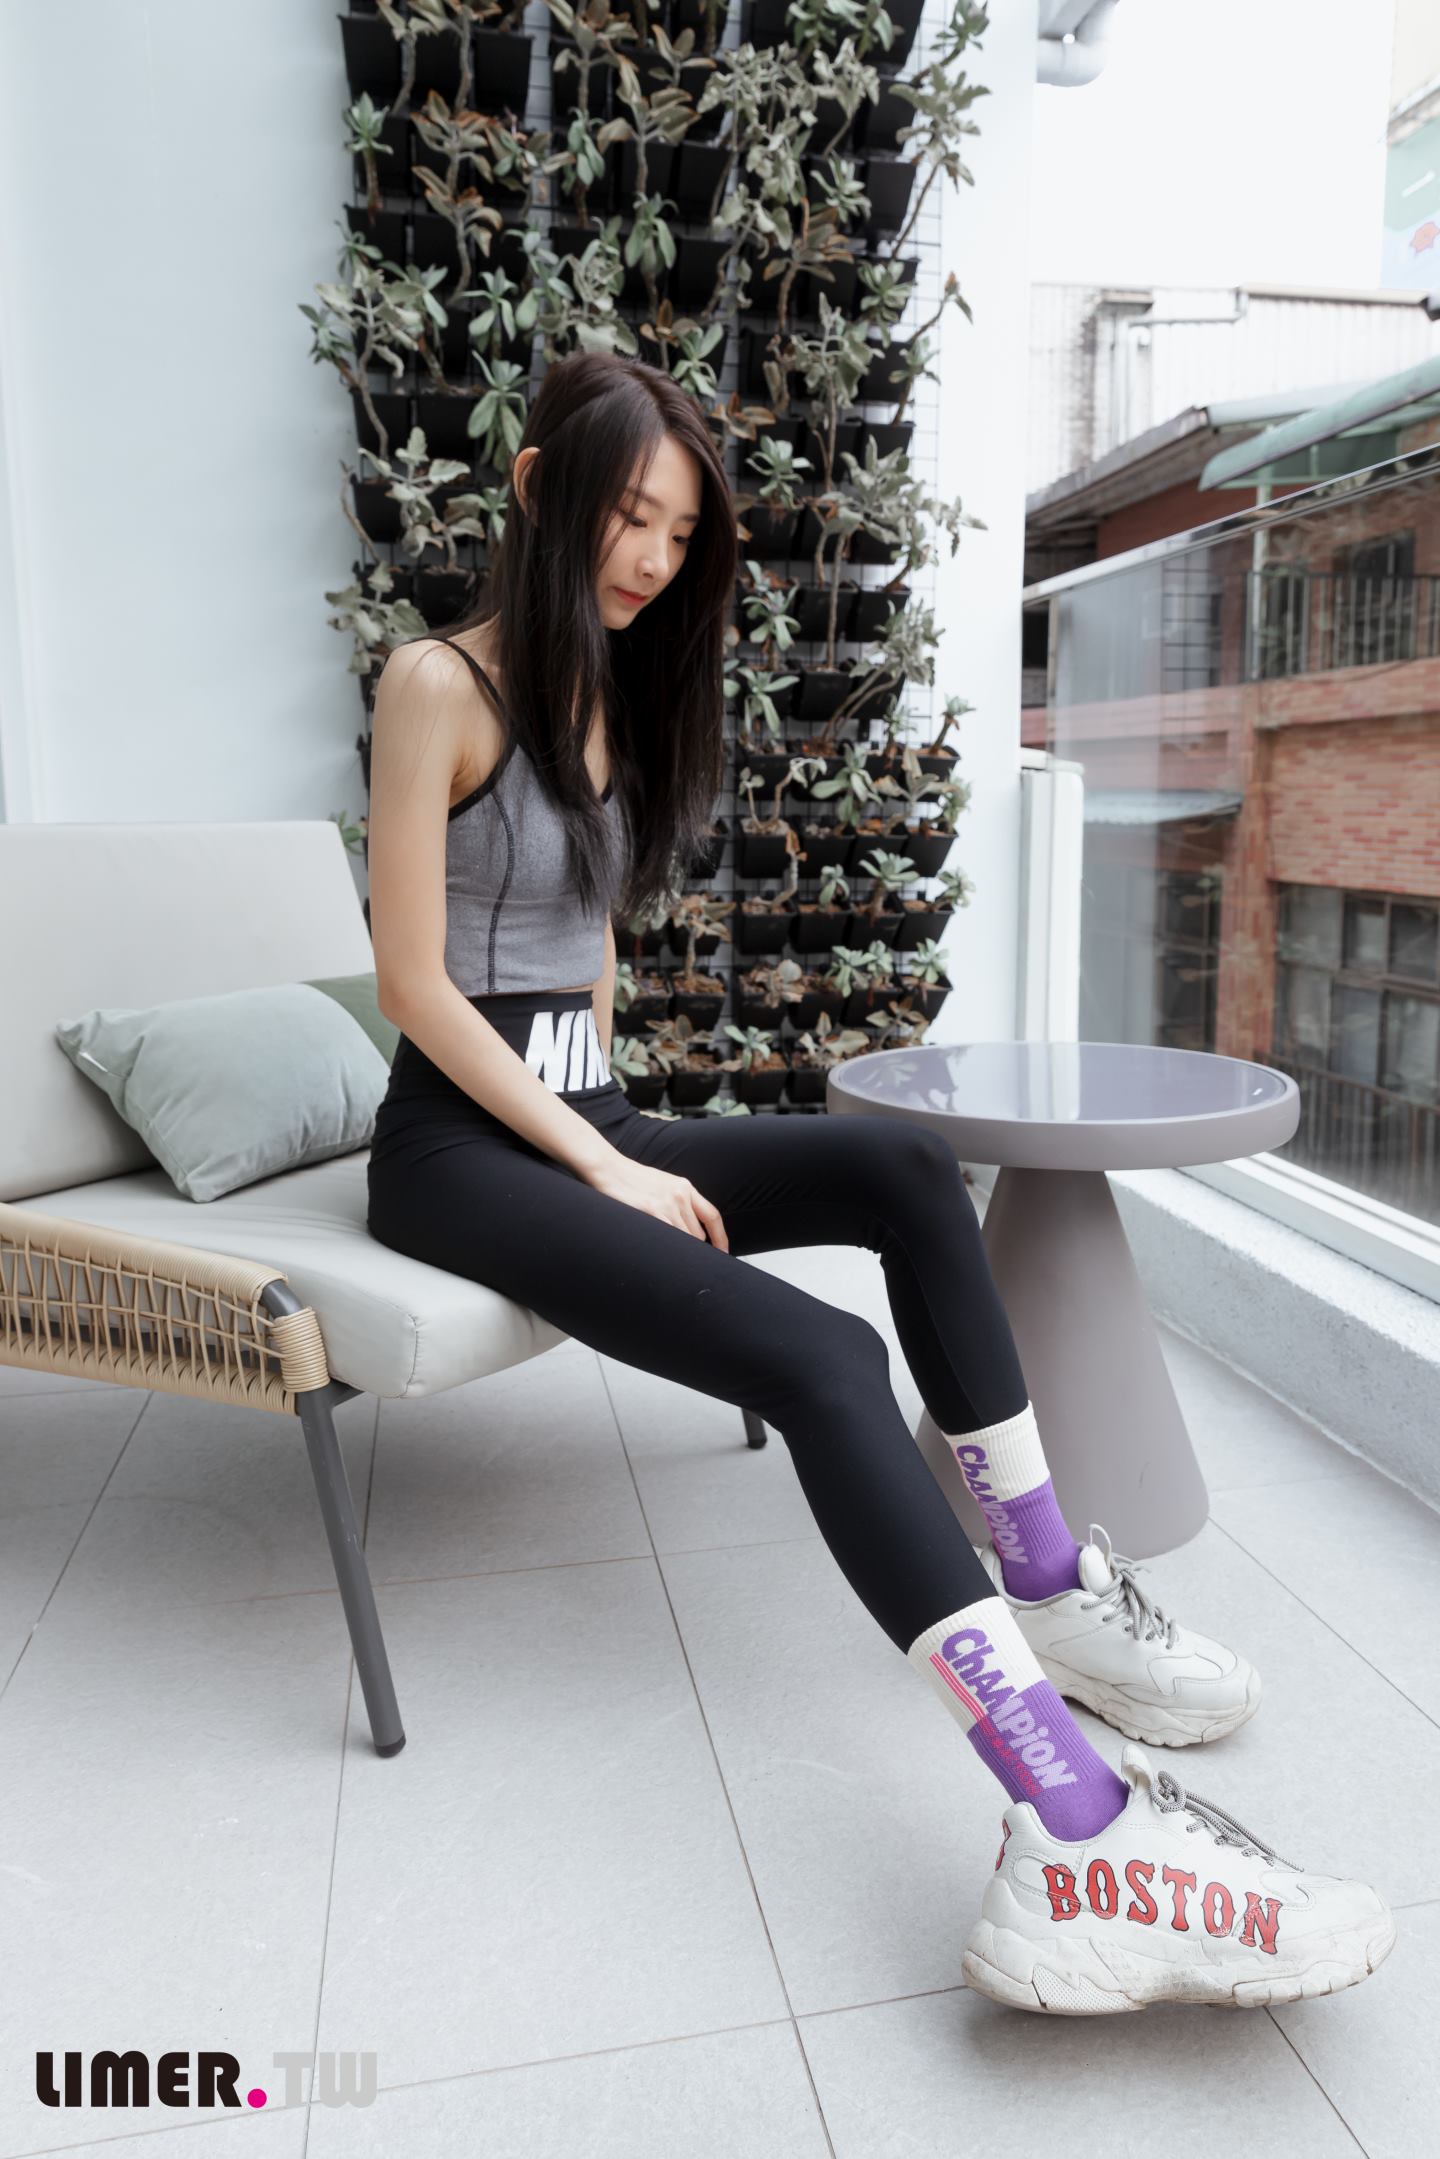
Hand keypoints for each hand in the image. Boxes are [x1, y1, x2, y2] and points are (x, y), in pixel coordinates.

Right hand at [580, 1152, 729, 1250]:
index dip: (721, 1238)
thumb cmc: (631, 1178)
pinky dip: (669, 1248)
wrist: (608, 1168)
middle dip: (692, 1247)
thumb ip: (678, 1200)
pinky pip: (670, 1237)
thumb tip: (688, 1224)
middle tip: (681, 1254)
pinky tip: (660, 1249)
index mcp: (685, 1187)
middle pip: (697, 1234)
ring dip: (679, 1249)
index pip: (712, 1216)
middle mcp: (680, 1194)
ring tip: (664, 1249)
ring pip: (685, 1239)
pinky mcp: (651, 1210)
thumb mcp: (663, 1184)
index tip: (723, 1252)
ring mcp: (667, 1203)